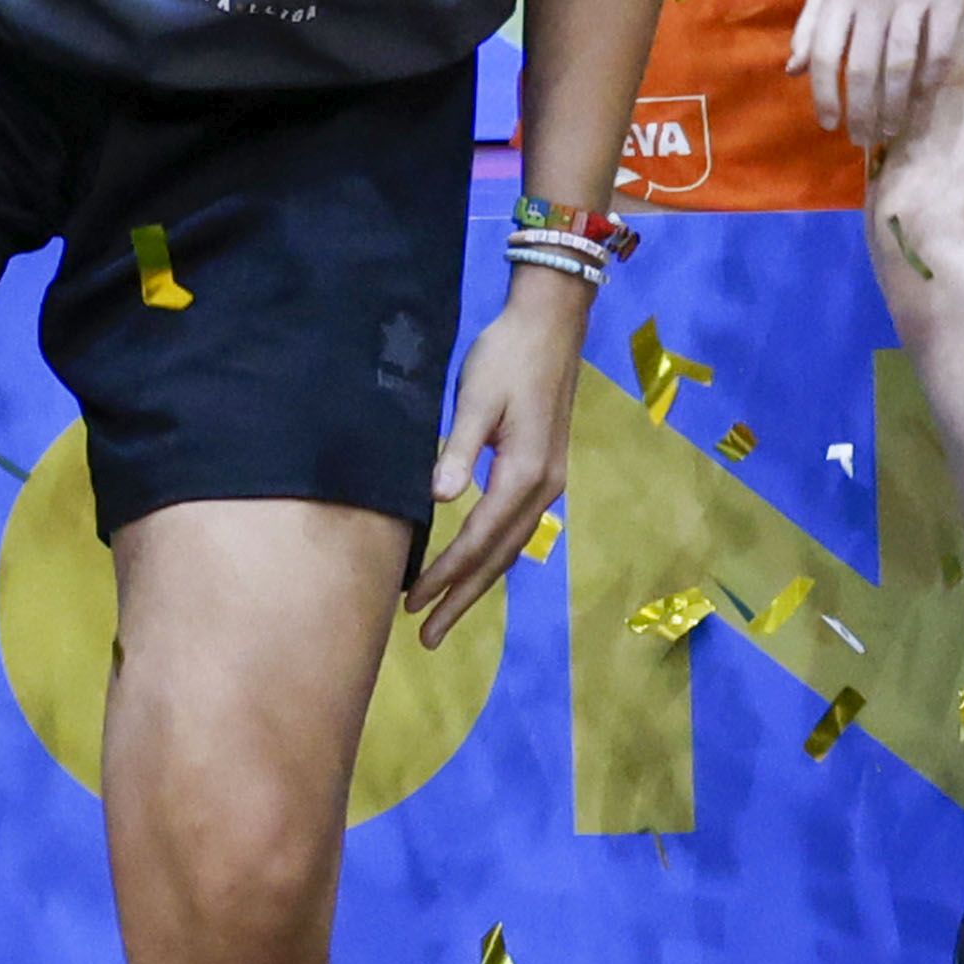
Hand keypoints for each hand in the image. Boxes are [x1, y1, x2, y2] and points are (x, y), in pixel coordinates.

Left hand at [409, 261, 592, 642]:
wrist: (551, 325)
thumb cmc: (507, 356)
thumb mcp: (476, 397)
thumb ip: (459, 449)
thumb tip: (440, 498)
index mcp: (525, 473)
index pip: (477, 539)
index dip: (445, 574)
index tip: (412, 602)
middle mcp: (544, 489)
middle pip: (497, 558)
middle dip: (461, 599)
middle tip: (426, 637)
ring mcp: (549, 484)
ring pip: (509, 550)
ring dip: (477, 585)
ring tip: (444, 617)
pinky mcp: (544, 474)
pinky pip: (514, 531)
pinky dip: (491, 558)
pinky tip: (473, 570)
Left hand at [788, 0, 963, 151]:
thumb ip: (808, 28)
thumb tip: (792, 71)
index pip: (824, 54)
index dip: (824, 94)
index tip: (830, 125)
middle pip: (862, 69)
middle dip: (862, 111)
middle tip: (864, 138)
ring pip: (900, 67)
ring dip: (895, 107)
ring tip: (891, 130)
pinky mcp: (947, 0)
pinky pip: (937, 55)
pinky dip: (928, 87)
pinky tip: (920, 106)